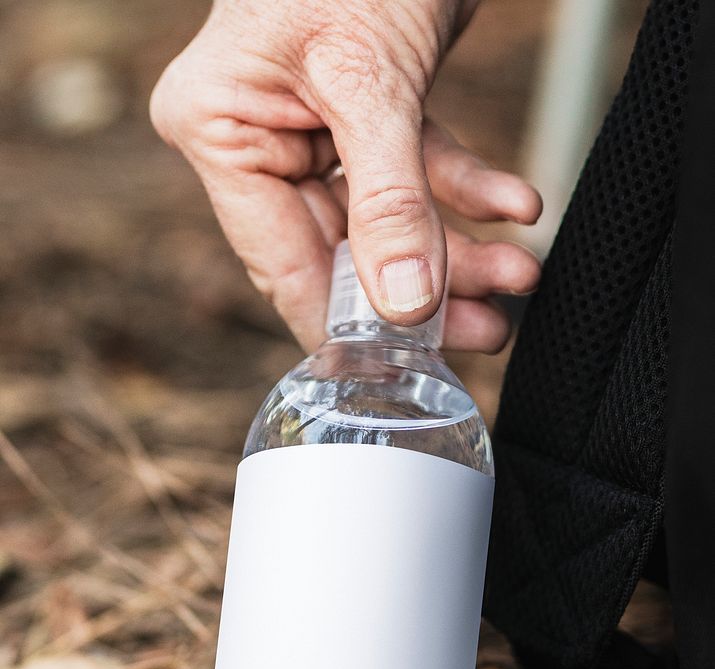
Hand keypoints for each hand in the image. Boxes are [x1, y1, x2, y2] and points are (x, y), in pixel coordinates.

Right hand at [150, 0, 541, 352]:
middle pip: (342, 250)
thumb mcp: (369, 78)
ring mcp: (309, 126)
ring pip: (385, 219)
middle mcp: (255, 134)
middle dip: (423, 289)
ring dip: (457, 250)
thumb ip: (388, 199)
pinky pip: (415, 169)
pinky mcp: (364, 112)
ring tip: (518, 276)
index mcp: (220, 128)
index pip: (280, 261)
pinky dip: (465, 187)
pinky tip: (513, 206)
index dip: (344, 323)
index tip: (400, 370)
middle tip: (487, 327)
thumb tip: (404, 307)